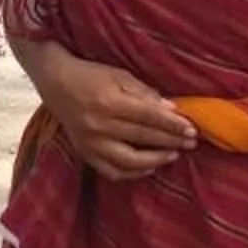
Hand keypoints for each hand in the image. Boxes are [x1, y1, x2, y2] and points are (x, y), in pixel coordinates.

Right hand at [31, 53, 195, 181]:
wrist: (56, 82)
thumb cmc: (91, 74)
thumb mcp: (119, 75)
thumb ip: (145, 93)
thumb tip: (172, 109)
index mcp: (110, 102)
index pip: (149, 117)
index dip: (173, 125)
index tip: (192, 129)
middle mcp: (100, 125)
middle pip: (143, 137)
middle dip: (171, 140)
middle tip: (192, 142)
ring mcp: (91, 143)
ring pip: (129, 161)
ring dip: (156, 160)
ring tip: (173, 155)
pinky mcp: (85, 153)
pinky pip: (111, 171)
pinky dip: (132, 173)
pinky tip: (148, 166)